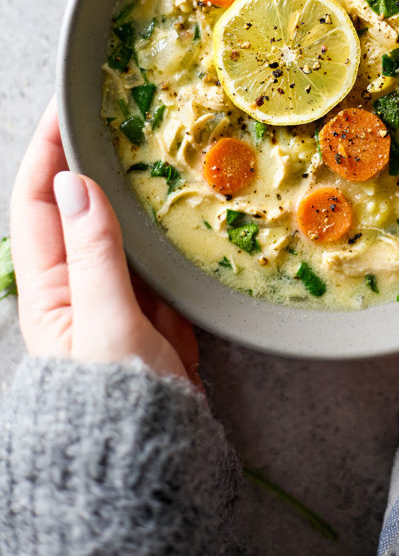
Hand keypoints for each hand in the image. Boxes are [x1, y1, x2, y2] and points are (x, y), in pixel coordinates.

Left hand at [10, 99, 199, 384]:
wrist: (155, 460)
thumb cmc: (118, 403)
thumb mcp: (104, 323)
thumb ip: (94, 253)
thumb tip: (75, 184)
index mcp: (49, 289)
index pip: (38, 203)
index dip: (48, 155)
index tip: (65, 110)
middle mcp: (79, 285)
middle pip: (81, 209)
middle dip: (93, 162)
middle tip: (118, 118)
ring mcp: (120, 295)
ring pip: (125, 228)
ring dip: (137, 193)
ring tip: (157, 150)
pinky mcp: (156, 309)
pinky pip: (160, 257)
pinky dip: (170, 230)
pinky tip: (186, 206)